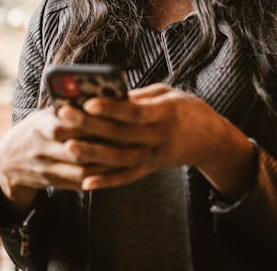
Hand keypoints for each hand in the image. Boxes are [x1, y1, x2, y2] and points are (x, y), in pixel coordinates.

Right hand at [0, 107, 119, 214]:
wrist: (9, 161)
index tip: (114, 116)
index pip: (68, 125)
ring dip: (105, 165)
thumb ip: (67, 107)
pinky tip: (115, 171)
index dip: (91, 122)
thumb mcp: (45, 114)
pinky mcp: (53, 183)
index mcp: (40, 126)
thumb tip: (99, 91)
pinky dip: (98, 178)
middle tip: (128, 137)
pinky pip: (79, 184)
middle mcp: (42, 149)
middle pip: (77, 150)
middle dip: (103, 145)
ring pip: (81, 171)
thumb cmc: (35, 129)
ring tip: (126, 156)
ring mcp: (47, 169)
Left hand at [58, 83, 256, 196]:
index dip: (111, 108)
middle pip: (121, 134)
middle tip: (64, 116)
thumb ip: (139, 96)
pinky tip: (86, 182)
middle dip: (91, 126)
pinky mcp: (151, 169)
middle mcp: (160, 137)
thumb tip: (107, 93)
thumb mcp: (169, 94)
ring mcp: (155, 156)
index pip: (135, 112)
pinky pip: (126, 177)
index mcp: (167, 113)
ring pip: (120, 159)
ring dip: (92, 154)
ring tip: (68, 145)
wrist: (212, 141)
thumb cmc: (188, 109)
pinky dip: (107, 182)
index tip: (87, 102)